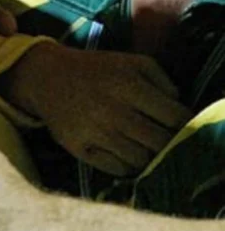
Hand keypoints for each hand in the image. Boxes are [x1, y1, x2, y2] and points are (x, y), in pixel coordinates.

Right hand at [0, 43, 191, 175]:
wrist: (47, 78)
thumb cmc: (96, 69)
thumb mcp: (131, 62)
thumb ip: (162, 80)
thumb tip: (178, 106)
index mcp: (128, 86)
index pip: (174, 117)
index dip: (184, 124)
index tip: (180, 125)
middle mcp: (113, 111)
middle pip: (160, 142)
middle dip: (168, 143)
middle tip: (163, 139)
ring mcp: (94, 132)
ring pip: (140, 160)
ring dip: (148, 156)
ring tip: (144, 147)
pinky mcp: (79, 148)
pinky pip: (116, 168)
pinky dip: (127, 165)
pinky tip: (125, 153)